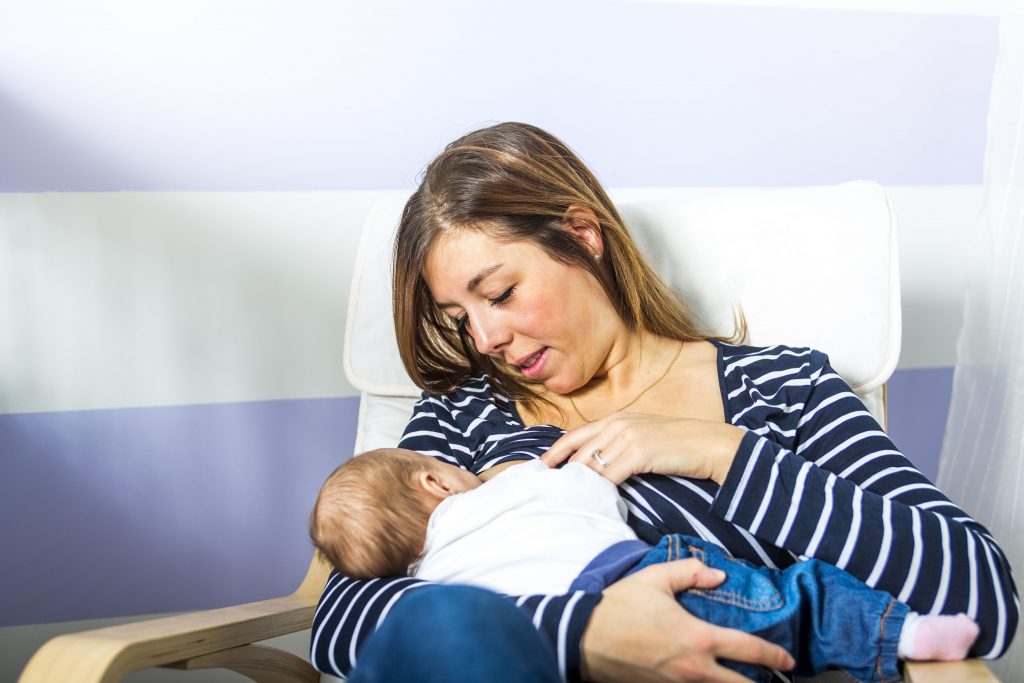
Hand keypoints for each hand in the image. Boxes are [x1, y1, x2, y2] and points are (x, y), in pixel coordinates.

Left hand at [540, 413, 744, 484]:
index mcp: (617, 418)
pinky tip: (592, 499)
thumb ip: (619, 443)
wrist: (710, 444)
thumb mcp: (643, 435)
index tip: (541, 467)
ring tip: (563, 499)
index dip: (555, 451)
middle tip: (546, 490)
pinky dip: (598, 488)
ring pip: (592, 464)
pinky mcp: (640, 452)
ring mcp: (629, 436)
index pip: (575, 435)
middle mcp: (619, 423)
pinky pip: (610, 475)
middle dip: (560, 472)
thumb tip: (597, 465)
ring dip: (578, 484)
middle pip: (579, 451)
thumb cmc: (679, 444)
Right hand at [580, 559, 794, 681]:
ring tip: (741, 680)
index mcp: (699, 639)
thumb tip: (718, 575)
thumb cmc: (620, 608)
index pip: (749, 651)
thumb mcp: (656, 579)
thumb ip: (690, 572)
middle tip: (772, 679)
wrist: (583, 639)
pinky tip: (706, 680)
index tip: (788, 661)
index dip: (774, 657)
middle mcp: (694, 670)